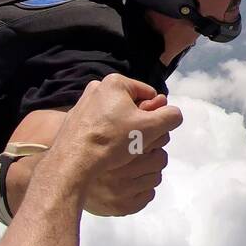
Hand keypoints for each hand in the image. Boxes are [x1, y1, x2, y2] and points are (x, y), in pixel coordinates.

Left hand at [46, 74, 183, 216]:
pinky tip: (106, 150)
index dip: (155, 115)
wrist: (72, 163)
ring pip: (117, 116)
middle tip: (136, 142)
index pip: (150, 95)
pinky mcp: (74, 120)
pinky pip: (101, 124)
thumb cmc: (112, 140)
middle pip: (133, 105)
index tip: (147, 132)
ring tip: (121, 148)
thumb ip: (171, 116)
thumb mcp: (151, 128)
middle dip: (139, 122)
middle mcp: (97, 87)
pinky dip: (108, 135)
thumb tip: (174, 114)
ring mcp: (83, 103)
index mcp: (115, 82)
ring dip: (125, 129)